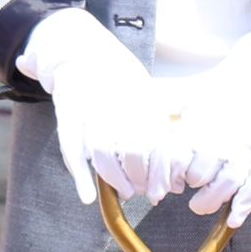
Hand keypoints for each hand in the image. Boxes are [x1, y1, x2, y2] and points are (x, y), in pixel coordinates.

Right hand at [14, 7, 183, 213]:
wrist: (82, 54)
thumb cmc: (122, 82)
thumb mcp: (149, 95)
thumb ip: (163, 128)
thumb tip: (184, 171)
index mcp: (140, 100)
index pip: (158, 141)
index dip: (164, 168)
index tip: (170, 188)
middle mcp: (116, 105)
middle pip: (133, 149)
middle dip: (143, 176)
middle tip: (149, 192)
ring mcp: (89, 111)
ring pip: (103, 152)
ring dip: (116, 178)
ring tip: (128, 192)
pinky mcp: (66, 117)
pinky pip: (71, 150)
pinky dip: (80, 176)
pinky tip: (88, 197)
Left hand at [169, 17, 250, 223]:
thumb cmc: (229, 84)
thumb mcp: (193, 90)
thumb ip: (165, 104)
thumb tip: (135, 110)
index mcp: (201, 121)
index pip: (173, 158)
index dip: (161, 179)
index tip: (156, 190)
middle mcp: (225, 135)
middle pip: (198, 175)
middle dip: (187, 187)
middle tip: (183, 190)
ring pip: (227, 184)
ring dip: (211, 200)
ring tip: (201, 203)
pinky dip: (245, 205)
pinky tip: (233, 218)